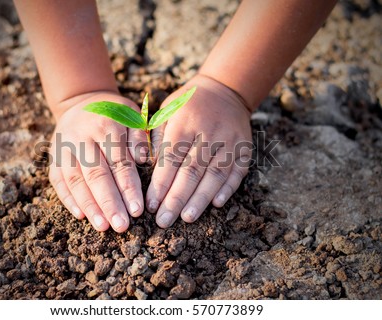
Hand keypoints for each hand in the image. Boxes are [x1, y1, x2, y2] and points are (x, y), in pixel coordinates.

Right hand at [48, 91, 147, 232]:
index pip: (119, 162)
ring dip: (89, 206)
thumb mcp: (133, 116)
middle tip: (121, 226)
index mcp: (106, 126)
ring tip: (102, 227)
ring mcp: (63, 147)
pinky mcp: (53, 156)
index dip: (128, 188)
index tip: (137, 210)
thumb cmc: (116, 114)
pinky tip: (81, 216)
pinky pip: (57, 180)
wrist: (81, 101)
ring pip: (75, 180)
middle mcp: (82, 137)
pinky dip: (68, 199)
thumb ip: (140, 138)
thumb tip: (145, 160)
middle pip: (96, 174)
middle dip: (109, 203)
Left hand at [146, 75, 251, 227]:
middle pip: (192, 170)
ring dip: (201, 199)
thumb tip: (148, 166)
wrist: (224, 90)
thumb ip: (156, 137)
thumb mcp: (166, 111)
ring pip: (215, 174)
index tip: (150, 205)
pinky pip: (237, 171)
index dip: (161, 184)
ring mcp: (230, 141)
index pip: (171, 159)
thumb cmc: (187, 105)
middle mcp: (209, 133)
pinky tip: (216, 205)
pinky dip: (228, 189)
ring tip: (187, 218)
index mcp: (185, 123)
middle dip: (176, 198)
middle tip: (164, 221)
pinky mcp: (245, 148)